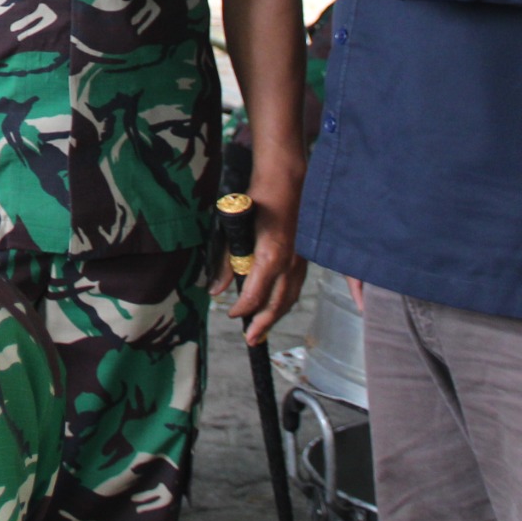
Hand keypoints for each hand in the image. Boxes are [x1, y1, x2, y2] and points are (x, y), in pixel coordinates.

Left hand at [217, 161, 306, 346]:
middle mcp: (290, 264)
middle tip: (251, 340)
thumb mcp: (235, 230)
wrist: (287, 180)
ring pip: (290, 297)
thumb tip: (216, 289)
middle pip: (277, 304)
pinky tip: (280, 305)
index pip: (255, 296)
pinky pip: (297, 285)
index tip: (231, 314)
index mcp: (270, 258)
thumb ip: (226, 261)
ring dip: (276, 315)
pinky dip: (287, 299)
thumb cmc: (258, 200)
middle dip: (263, 324)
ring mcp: (301, 260)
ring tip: (262, 329)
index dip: (242, 310)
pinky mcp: (305, 255)